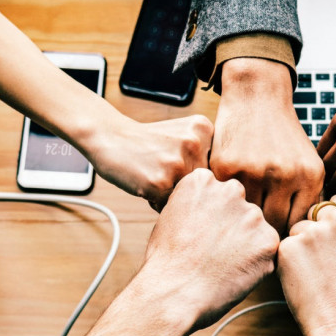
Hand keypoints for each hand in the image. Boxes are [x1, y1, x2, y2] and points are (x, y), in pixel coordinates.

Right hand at [88, 114, 213, 207]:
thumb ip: (205, 154)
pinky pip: (168, 206)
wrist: (108, 136)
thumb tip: (226, 194)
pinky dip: (157, 201)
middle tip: (162, 169)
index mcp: (204, 129)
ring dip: (171, 195)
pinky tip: (145, 182)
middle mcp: (195, 144)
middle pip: (204, 185)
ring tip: (154, 175)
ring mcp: (178, 163)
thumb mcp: (182, 134)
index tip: (177, 161)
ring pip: (188, 197)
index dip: (196, 173)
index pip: (216, 169)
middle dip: (185, 186)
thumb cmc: (147, 141)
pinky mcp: (160, 182)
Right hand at [139, 168, 279, 329]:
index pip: (217, 194)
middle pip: (239, 208)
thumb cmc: (166, 262)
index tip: (199, 235)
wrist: (173, 293)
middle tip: (213, 253)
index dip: (210, 218)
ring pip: (255, 229)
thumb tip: (211, 210)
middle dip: (231, 227)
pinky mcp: (268, 241)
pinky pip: (267, 251)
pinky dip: (256, 264)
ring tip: (221, 266)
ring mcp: (252, 215)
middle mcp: (231, 190)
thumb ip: (196, 205)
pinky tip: (234, 274)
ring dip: (245, 245)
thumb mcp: (170, 217)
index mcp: (203, 181)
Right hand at [211, 58, 323, 234]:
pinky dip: (226, 203)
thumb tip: (301, 238)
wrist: (257, 97)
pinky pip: (226, 200)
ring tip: (241, 221)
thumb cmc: (283, 136)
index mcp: (309, 176)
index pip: (298, 225)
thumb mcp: (307, 163)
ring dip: (243, 220)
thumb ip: (306, 198)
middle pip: (274, 226)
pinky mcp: (226, 168)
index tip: (278, 235)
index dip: (288, 234)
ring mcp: (253, 171)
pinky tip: (226, 203)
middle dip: (266, 231)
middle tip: (257, 233)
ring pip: (248, 217)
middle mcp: (284, 175)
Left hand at [277, 196, 335, 335]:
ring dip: (300, 247)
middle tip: (325, 262)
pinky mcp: (290, 246)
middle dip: (314, 230)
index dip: (330, 219)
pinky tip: (304, 279)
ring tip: (317, 273)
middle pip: (314, 212)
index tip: (333, 238)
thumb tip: (327, 210)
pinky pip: (283, 247)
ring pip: (296, 229)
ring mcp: (313, 231)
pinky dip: (288, 262)